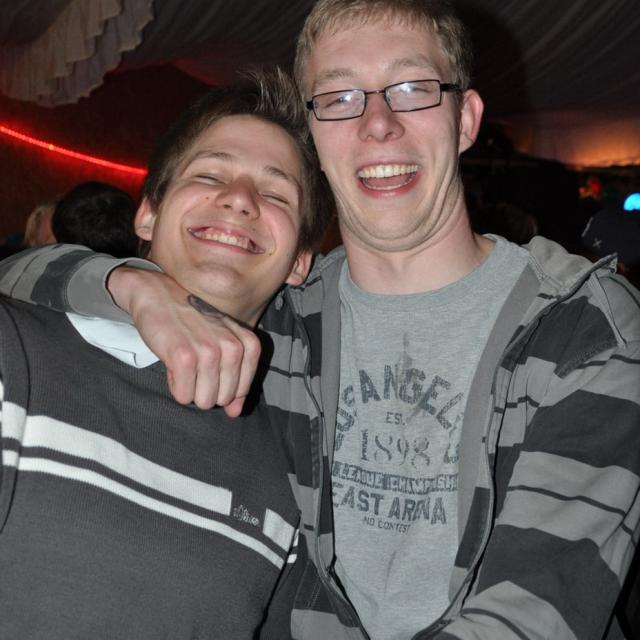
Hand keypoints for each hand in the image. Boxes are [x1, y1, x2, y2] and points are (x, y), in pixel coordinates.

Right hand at [107, 267, 260, 413]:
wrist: (158, 294)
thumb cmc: (191, 321)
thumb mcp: (221, 343)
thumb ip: (234, 378)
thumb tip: (235, 412)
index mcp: (247, 343)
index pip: (243, 388)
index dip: (223, 387)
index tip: (210, 370)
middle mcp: (232, 348)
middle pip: (223, 398)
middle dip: (206, 390)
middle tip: (194, 365)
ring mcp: (208, 352)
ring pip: (204, 401)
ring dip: (190, 389)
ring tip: (184, 365)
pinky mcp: (183, 357)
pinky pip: (183, 396)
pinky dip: (175, 387)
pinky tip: (173, 366)